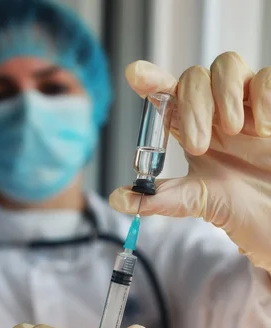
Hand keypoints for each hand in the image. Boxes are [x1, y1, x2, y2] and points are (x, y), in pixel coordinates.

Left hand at [110, 53, 270, 272]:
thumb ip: (156, 199)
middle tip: (198, 146)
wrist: (269, 217)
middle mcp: (214, 111)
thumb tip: (118, 199)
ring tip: (234, 131)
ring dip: (224, 94)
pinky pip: (266, 77)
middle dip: (192, 107)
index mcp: (190, 128)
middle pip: (193, 77)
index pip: (166, 94)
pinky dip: (262, 97)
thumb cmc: (234, 204)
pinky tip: (263, 129)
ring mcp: (244, 105)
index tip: (136, 75)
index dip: (150, 80)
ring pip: (227, 64)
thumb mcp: (192, 201)